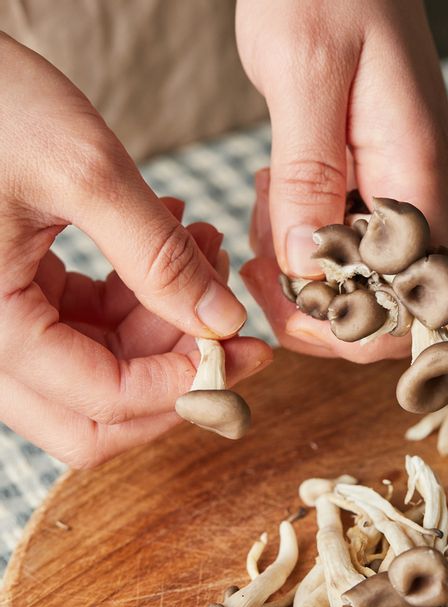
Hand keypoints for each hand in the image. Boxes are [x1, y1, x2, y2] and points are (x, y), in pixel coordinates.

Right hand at [0, 34, 270, 466]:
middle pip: (97, 416)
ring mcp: (7, 325)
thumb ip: (159, 256)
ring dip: (168, 328)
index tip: (246, 349)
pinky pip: (94, 330)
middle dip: (176, 377)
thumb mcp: (81, 170)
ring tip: (208, 250)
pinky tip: (176, 240)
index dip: (185, 385)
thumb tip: (225, 322)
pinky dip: (144, 302)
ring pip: (103, 374)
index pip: (104, 400)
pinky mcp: (25, 299)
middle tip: (233, 330)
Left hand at [236, 0, 447, 359]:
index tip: (290, 300)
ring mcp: (406, 184)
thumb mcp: (303, 74)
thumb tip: (307, 263)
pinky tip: (278, 190)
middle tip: (263, 265)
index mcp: (420, 174)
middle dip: (321, 302)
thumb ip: (308, 175)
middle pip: (391, 300)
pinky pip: (349, 235)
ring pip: (365, 273)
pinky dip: (306, 233)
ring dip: (306, 266)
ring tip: (267, 206)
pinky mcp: (381, 174)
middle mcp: (425, 191)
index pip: (415, 300)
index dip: (357, 325)